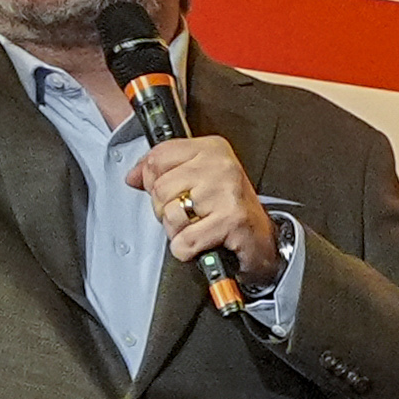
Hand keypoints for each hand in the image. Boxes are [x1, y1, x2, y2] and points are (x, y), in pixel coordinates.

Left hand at [131, 134, 284, 289]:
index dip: (151, 180)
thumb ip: (163, 171)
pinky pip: (185, 240)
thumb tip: (133, 176)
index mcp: (211, 149)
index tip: (167, 192)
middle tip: (189, 215)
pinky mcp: (230, 220)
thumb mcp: (198, 179)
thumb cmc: (230, 209)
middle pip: (160, 188)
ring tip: (198, 227)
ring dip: (178, 231)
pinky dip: (187, 250)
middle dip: (165, 209)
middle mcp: (221, 166)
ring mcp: (226, 192)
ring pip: (170, 214)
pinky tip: (202, 243)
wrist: (264, 241)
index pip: (157, 157)